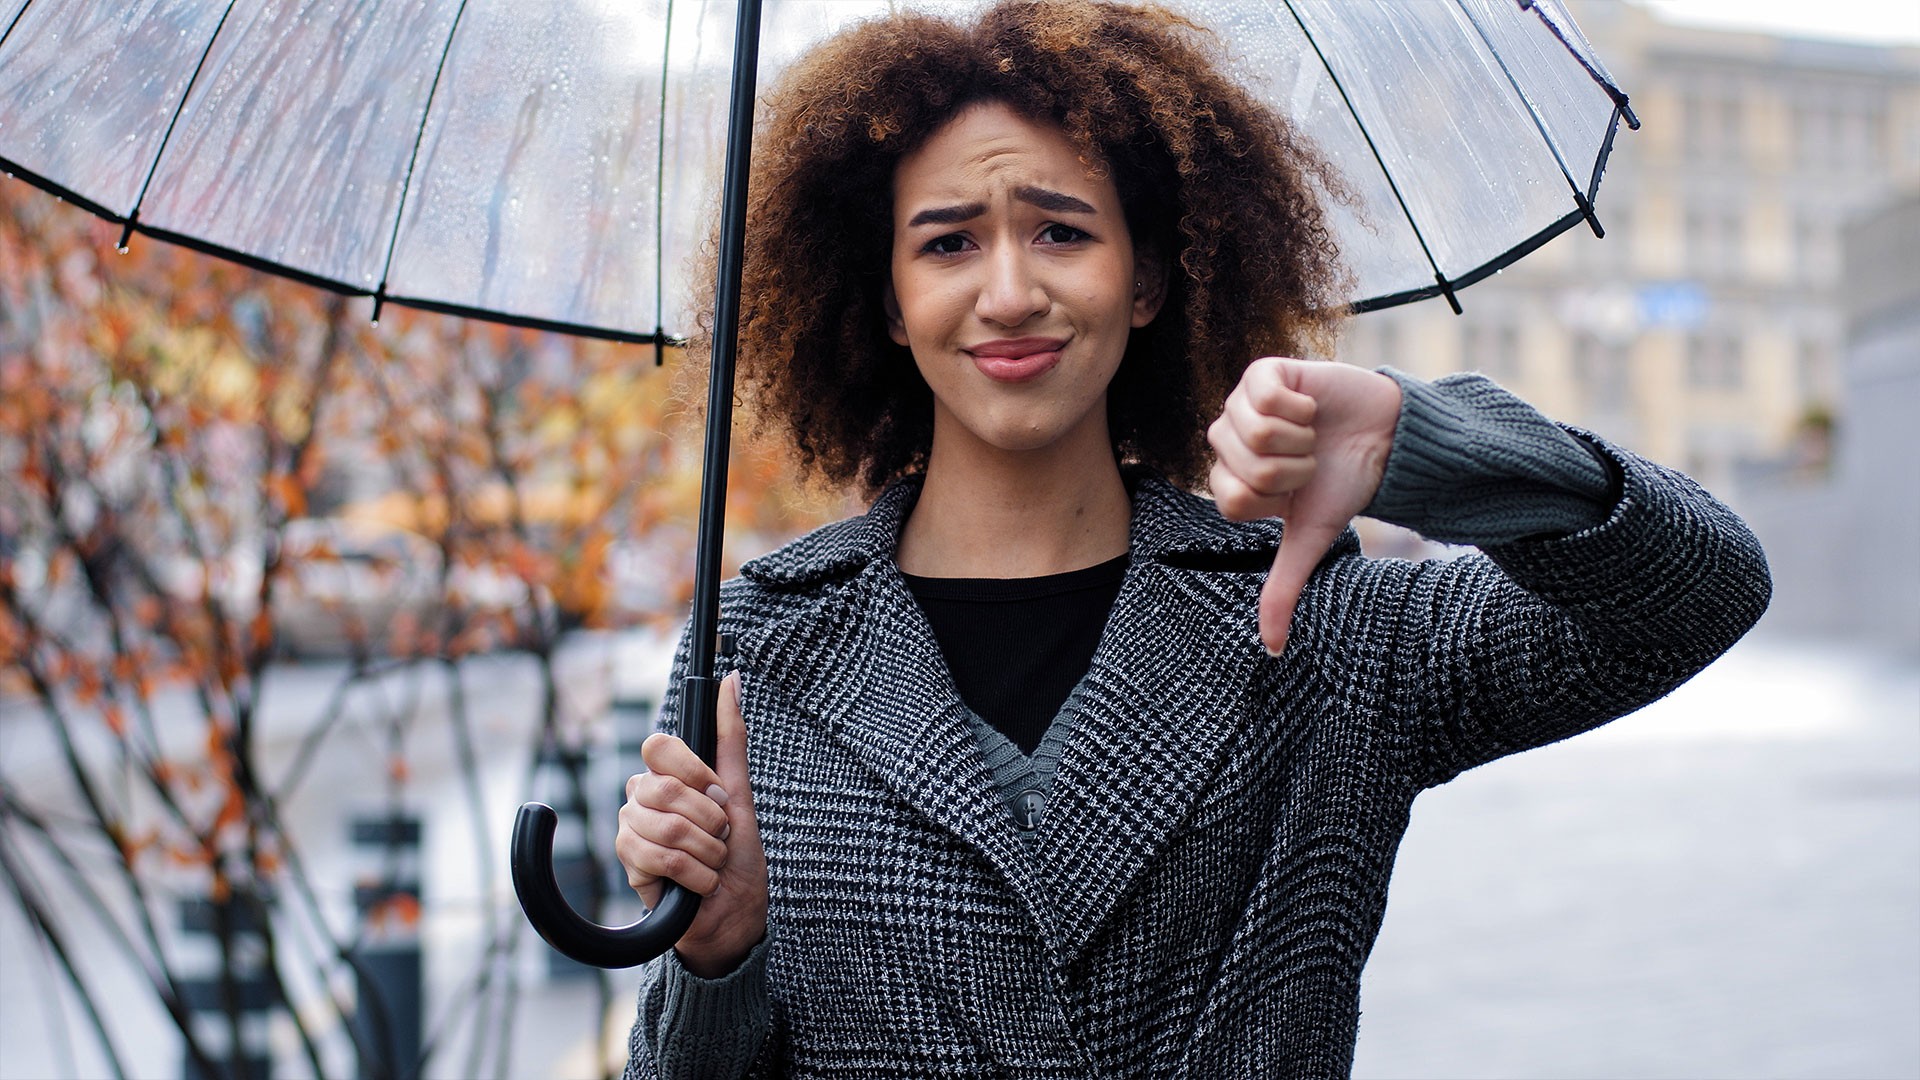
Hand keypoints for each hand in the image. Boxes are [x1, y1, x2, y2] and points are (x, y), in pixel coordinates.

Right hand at [616, 672, 767, 977]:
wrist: (732, 914)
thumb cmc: (737, 856)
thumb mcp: (740, 794)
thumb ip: (730, 737)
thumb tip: (733, 679)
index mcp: (669, 775)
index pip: (659, 746)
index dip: (695, 773)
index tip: (720, 796)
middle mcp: (643, 796)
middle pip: (664, 788)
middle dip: (710, 820)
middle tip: (721, 838)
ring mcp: (632, 828)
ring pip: (666, 826)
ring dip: (707, 851)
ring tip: (712, 863)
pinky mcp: (628, 863)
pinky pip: (658, 856)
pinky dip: (694, 874)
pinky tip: (699, 883)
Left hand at [1208, 357, 1400, 654]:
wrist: (1385, 438)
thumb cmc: (1343, 485)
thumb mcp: (1310, 539)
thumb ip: (1282, 588)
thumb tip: (1271, 648)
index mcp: (1231, 479)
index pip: (1230, 499)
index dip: (1274, 498)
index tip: (1297, 490)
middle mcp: (1229, 440)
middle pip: (1244, 466)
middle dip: (1292, 470)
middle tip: (1309, 461)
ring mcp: (1242, 403)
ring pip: (1254, 431)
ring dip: (1299, 439)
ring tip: (1311, 435)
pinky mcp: (1263, 371)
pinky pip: (1262, 393)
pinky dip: (1298, 407)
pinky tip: (1309, 407)